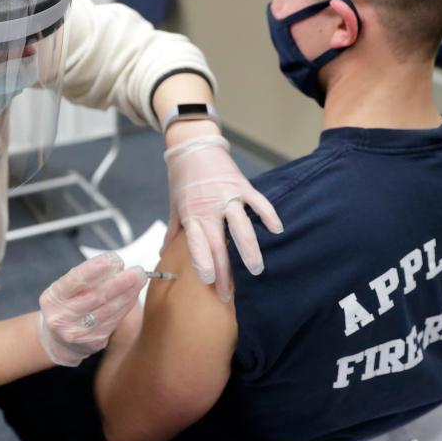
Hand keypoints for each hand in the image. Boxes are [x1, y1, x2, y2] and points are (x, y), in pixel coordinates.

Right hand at [37, 253, 145, 366]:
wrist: (58, 340)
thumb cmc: (67, 305)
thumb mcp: (66, 289)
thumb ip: (87, 276)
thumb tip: (117, 265)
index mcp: (53, 297)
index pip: (75, 280)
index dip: (96, 268)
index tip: (115, 258)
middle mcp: (62, 317)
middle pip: (96, 296)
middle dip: (120, 282)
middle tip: (137, 271)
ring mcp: (77, 332)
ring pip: (108, 310)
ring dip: (128, 293)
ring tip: (139, 280)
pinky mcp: (93, 342)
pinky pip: (114, 321)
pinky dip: (126, 306)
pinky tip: (133, 295)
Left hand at [164, 134, 282, 300]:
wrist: (193, 146)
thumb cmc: (182, 179)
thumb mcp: (175, 206)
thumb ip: (174, 232)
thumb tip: (163, 255)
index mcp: (192, 213)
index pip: (198, 243)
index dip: (204, 262)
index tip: (209, 281)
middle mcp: (210, 206)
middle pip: (219, 243)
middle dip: (225, 271)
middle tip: (228, 294)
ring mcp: (228, 195)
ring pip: (241, 225)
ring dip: (249, 248)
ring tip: (256, 269)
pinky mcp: (243, 185)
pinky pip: (259, 202)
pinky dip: (269, 215)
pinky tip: (277, 230)